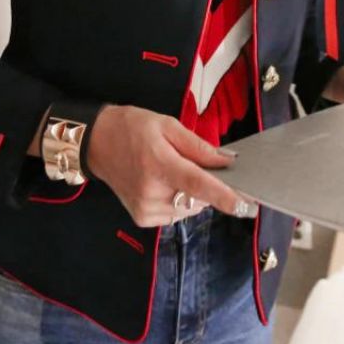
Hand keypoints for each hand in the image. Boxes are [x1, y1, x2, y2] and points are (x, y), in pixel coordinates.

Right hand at [86, 104, 255, 226]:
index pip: (197, 184)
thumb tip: (227, 162)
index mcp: (159, 163)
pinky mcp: (142, 218)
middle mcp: (151, 191)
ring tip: (167, 171)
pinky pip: (175, 215)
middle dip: (205, 185)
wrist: (96, 142)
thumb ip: (198, 146)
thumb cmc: (132, 128)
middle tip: (187, 163)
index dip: (224, 196)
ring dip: (190, 194)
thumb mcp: (167, 125)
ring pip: (189, 208)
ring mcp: (146, 208)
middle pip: (198, 198)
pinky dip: (177, 202)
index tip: (246, 206)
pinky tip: (160, 184)